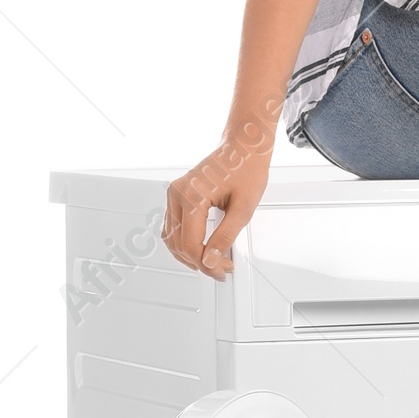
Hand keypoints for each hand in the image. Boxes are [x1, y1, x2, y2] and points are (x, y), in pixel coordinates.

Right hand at [163, 129, 273, 279]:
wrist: (243, 146)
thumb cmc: (247, 168)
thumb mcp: (244, 208)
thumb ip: (226, 236)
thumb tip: (212, 260)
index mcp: (192, 196)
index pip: (191, 244)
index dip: (207, 264)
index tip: (222, 271)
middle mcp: (177, 193)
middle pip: (178, 244)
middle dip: (199, 262)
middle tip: (220, 270)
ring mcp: (174, 193)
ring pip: (171, 237)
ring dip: (189, 255)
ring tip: (212, 263)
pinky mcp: (176, 194)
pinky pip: (172, 226)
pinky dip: (183, 241)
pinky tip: (200, 249)